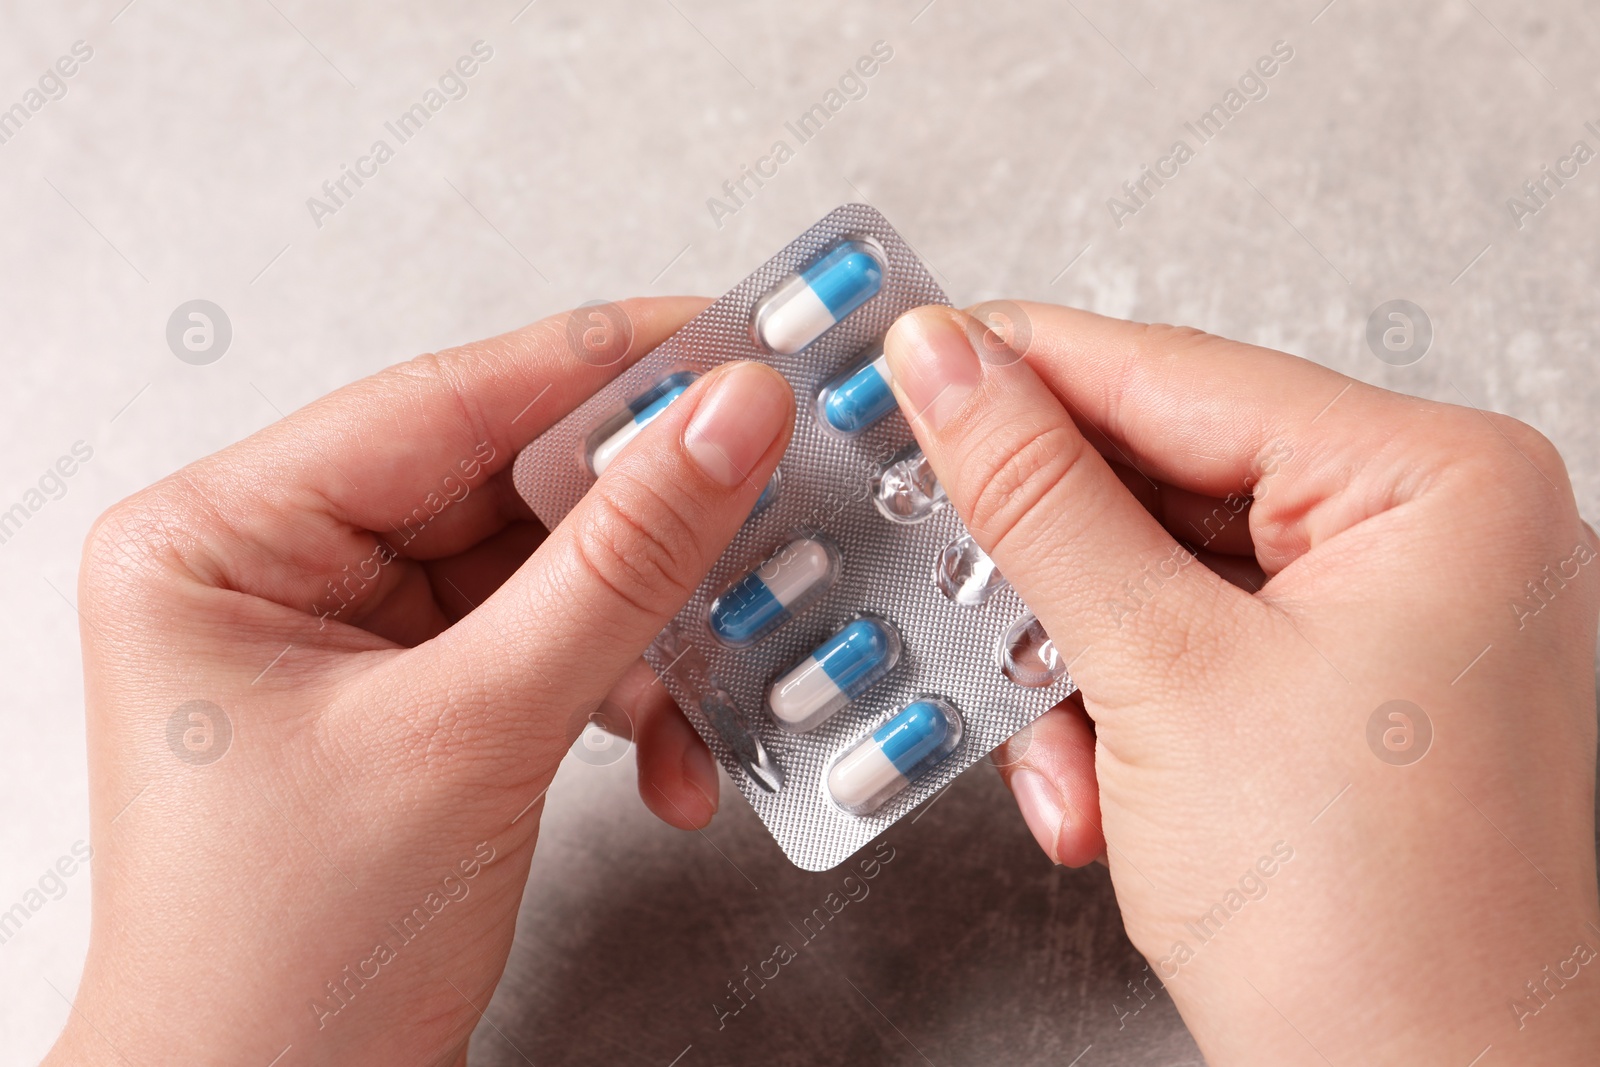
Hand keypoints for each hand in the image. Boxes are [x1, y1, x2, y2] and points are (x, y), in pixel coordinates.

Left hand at [46, 298, 794, 1065]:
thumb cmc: (287, 961)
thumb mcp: (471, 734)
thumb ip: (616, 565)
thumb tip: (725, 420)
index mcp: (219, 538)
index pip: (443, 402)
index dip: (604, 369)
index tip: (732, 343)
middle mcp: (271, 569)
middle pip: (500, 484)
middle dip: (643, 515)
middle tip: (771, 487)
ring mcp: (342, 638)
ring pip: (538, 572)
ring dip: (646, 627)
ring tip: (732, 659)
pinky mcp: (408, 700)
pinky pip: (540, 648)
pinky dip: (619, 692)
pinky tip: (671, 756)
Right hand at [883, 303, 1599, 1064]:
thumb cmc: (1366, 924)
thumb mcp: (1163, 674)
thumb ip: (1041, 497)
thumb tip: (945, 361)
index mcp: (1437, 480)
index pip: (1178, 374)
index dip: (1019, 367)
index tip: (902, 363)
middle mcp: (1438, 530)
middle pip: (1170, 481)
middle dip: (1048, 566)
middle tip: (934, 565)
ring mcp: (1402, 619)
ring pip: (1169, 580)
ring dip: (1080, 672)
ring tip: (1060, 760)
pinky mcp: (1356, 697)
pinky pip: (1202, 654)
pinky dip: (1128, 718)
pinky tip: (1100, 801)